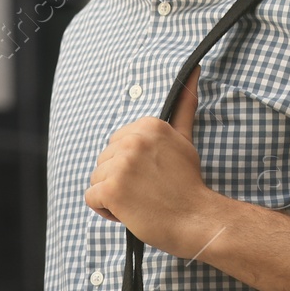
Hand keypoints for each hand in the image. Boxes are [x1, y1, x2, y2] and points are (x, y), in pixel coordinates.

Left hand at [84, 65, 218, 257]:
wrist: (197, 219)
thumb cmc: (188, 184)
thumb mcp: (185, 139)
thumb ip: (184, 106)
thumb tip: (194, 71)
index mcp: (147, 125)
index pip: (117, 144)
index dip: (131, 164)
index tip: (153, 175)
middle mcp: (132, 140)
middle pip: (104, 160)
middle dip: (121, 179)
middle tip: (149, 190)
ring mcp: (120, 164)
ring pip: (97, 179)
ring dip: (113, 195)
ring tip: (141, 201)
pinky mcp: (111, 189)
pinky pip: (91, 198)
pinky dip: (106, 210)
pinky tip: (130, 212)